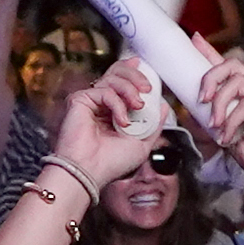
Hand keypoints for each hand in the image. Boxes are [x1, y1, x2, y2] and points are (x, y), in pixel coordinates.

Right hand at [50, 59, 163, 193]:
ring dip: (130, 90)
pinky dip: (117, 104)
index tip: (146, 73)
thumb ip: (154, 124)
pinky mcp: (80, 100)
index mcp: (113, 112)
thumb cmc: (111, 163)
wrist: (92, 171)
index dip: (134, 73)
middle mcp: (101, 104)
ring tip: (137, 106)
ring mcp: (90, 102)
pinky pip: (105, 91)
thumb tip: (163, 107)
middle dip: (135, 76)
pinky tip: (121, 121)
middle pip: (117, 73)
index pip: (123, 83)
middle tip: (147, 89)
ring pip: (112, 78)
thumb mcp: (142, 144)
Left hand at [191, 52, 243, 195]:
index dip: (210, 52)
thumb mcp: (232, 141)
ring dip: (219, 103)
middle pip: (231, 65)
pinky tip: (228, 137)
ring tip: (214, 125)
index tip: (194, 39)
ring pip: (237, 82)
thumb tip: (193, 114)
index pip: (228, 68)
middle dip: (210, 76)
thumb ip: (217, 126)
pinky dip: (232, 121)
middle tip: (201, 99)